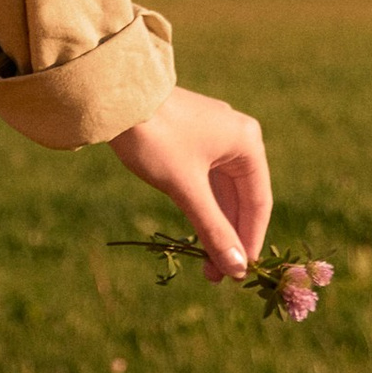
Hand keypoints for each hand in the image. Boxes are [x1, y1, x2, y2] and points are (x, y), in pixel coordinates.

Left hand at [109, 85, 271, 281]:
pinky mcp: (189, 137)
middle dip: (229, 237)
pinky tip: (194, 232)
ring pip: (220, 191)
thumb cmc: (155, 137)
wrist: (113, 97)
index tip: (240, 274)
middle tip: (217, 276)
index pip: (258, 203)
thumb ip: (213, 229)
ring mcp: (212, 136)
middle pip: (240, 198)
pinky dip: (200, 206)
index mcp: (247, 142)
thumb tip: (236, 269)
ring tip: (205, 264)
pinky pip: (203, 180)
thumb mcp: (186, 188)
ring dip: (213, 225)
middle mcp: (236, 137)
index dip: (250, 240)